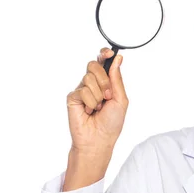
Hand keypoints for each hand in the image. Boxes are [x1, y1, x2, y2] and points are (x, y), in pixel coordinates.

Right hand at [66, 47, 128, 162]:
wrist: (99, 139)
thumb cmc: (112, 122)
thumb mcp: (120, 99)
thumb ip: (117, 78)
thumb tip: (117, 58)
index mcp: (105, 82)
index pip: (102, 62)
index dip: (104, 54)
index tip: (109, 53)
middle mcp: (93, 84)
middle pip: (93, 65)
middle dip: (103, 79)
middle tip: (108, 95)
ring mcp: (82, 90)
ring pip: (88, 77)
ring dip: (98, 95)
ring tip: (98, 108)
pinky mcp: (73, 97)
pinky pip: (82, 90)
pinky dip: (90, 102)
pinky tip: (89, 111)